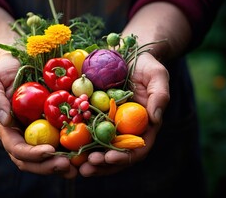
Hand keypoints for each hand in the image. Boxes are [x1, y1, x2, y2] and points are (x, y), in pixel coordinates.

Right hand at [0, 52, 78, 177]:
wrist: (20, 60)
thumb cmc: (4, 70)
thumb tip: (5, 121)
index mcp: (8, 129)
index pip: (17, 149)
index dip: (32, 154)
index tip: (49, 151)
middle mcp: (24, 134)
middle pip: (33, 161)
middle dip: (49, 166)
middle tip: (67, 167)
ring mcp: (40, 131)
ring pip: (49, 157)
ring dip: (63, 165)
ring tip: (80, 167)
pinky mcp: (54, 124)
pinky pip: (64, 141)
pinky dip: (74, 150)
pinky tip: (87, 153)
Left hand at [78, 52, 169, 175]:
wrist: (127, 56)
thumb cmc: (146, 66)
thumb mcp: (157, 76)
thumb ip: (159, 96)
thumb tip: (155, 119)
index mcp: (143, 126)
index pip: (136, 149)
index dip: (123, 157)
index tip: (109, 159)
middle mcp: (126, 130)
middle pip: (115, 154)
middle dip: (102, 164)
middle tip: (87, 168)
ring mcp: (109, 125)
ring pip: (99, 148)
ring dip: (88, 159)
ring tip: (76, 165)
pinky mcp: (95, 116)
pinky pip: (85, 131)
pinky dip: (77, 142)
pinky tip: (66, 148)